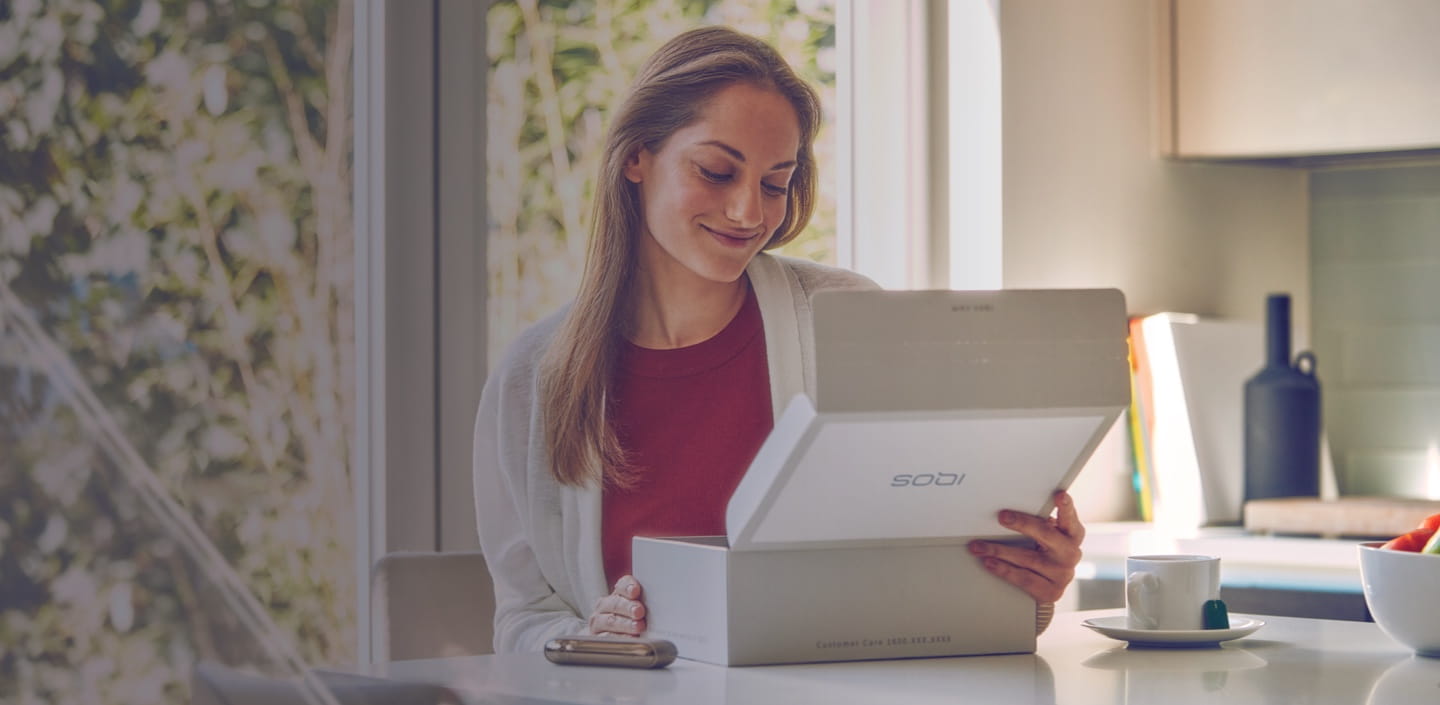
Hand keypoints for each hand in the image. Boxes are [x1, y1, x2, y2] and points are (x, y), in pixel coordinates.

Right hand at [588, 575, 646, 636]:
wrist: (612, 638)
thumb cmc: (632, 621)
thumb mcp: (640, 610)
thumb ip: (648, 604)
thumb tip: (666, 603)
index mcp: (618, 594)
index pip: (622, 585)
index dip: (628, 586)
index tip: (635, 590)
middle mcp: (605, 606)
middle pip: (616, 603)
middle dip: (628, 607)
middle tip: (639, 611)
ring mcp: (599, 621)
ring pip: (611, 621)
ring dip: (625, 624)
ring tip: (638, 627)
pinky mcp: (597, 637)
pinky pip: (607, 638)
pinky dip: (619, 638)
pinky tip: (629, 638)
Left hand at [967, 489, 1084, 603]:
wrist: (1048, 586)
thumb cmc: (1044, 552)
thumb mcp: (1047, 535)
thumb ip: (1039, 523)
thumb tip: (1008, 511)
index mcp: (1072, 534)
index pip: (1070, 518)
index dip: (1066, 507)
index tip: (1059, 495)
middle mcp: (1070, 553)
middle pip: (1045, 534)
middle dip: (1023, 524)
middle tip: (1002, 517)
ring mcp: (1062, 574)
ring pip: (1027, 559)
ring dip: (999, 550)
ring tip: (979, 546)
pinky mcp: (1051, 592)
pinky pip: (1024, 579)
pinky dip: (1003, 569)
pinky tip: (989, 563)